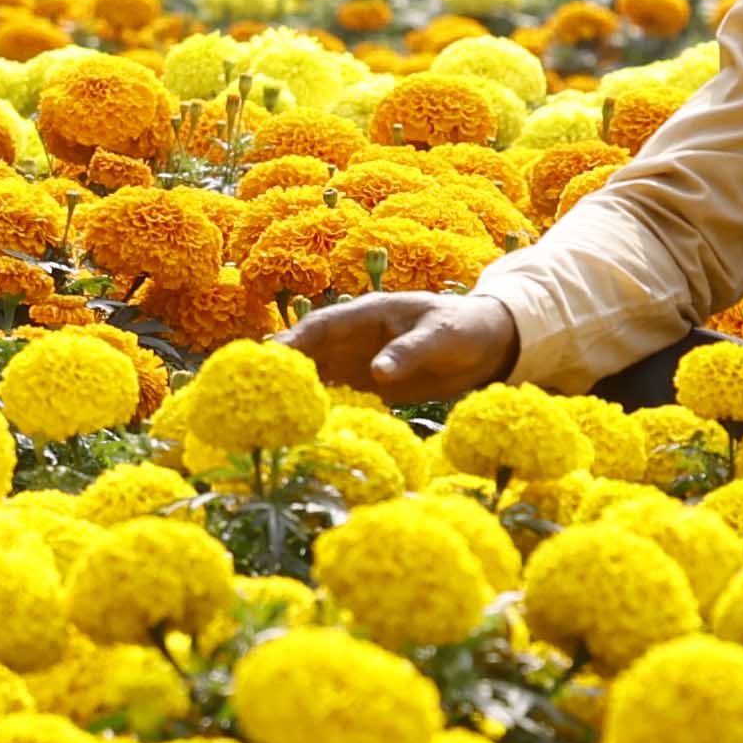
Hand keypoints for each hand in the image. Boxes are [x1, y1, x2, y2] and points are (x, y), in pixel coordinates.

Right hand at [283, 290, 521, 405]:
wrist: (487, 343)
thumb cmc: (463, 327)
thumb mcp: (441, 335)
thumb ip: (409, 351)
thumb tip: (377, 372)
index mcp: (367, 314)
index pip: (319, 326)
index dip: (291, 341)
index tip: (267, 360)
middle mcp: (354, 337)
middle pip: (308, 352)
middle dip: (282, 371)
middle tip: (255, 395)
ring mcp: (358, 360)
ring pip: (317, 375)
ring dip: (297, 392)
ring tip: (274, 417)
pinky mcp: (368, 383)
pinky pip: (337, 394)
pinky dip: (322, 407)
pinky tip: (308, 427)